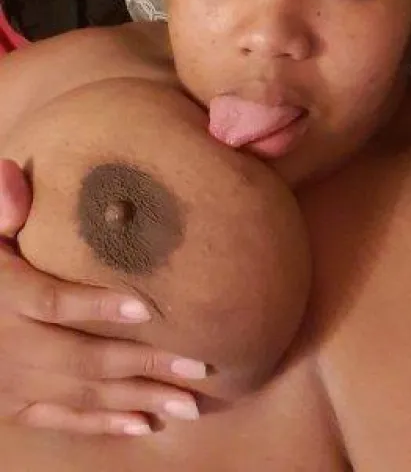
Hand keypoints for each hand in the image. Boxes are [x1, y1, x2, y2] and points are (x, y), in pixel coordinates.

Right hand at [0, 160, 205, 435]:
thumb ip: (1, 206)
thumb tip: (13, 179)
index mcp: (5, 295)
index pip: (51, 302)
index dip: (96, 305)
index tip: (146, 304)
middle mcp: (11, 344)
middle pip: (82, 357)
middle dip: (143, 363)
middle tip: (198, 367)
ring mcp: (14, 382)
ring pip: (82, 393)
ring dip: (138, 399)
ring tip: (191, 402)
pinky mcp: (17, 406)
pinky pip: (63, 420)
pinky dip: (104, 424)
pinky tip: (146, 423)